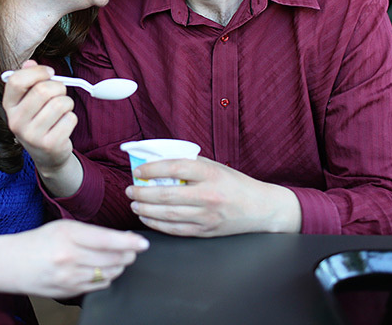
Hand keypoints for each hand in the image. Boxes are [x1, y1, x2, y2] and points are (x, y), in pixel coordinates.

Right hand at [0, 220, 148, 297]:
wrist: (10, 264)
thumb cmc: (36, 241)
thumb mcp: (62, 227)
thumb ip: (90, 233)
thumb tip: (121, 238)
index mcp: (68, 235)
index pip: (108, 239)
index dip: (129, 242)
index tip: (143, 242)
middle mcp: (70, 257)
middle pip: (113, 259)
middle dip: (128, 253)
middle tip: (132, 248)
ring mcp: (69, 278)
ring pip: (109, 273)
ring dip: (119, 265)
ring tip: (117, 257)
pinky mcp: (69, 292)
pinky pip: (98, 286)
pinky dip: (105, 277)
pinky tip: (100, 269)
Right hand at [2, 61, 81, 195]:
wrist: (46, 154)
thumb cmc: (39, 119)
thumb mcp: (28, 100)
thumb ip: (29, 79)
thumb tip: (30, 63)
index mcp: (9, 105)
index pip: (17, 80)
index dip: (38, 72)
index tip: (50, 73)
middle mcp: (16, 121)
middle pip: (43, 90)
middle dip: (59, 87)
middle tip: (60, 93)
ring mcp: (32, 135)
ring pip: (61, 103)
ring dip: (67, 103)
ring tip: (61, 111)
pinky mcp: (50, 144)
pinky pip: (70, 118)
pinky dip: (71, 118)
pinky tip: (62, 125)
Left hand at [125, 157, 301, 236]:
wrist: (261, 208)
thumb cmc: (235, 184)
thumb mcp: (215, 167)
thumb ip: (190, 164)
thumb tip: (159, 161)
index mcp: (210, 173)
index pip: (174, 167)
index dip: (151, 169)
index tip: (138, 171)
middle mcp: (208, 195)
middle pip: (166, 194)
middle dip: (142, 193)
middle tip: (130, 190)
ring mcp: (207, 216)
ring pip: (168, 214)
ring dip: (146, 210)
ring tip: (134, 204)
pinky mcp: (206, 231)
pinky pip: (176, 229)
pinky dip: (158, 225)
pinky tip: (148, 219)